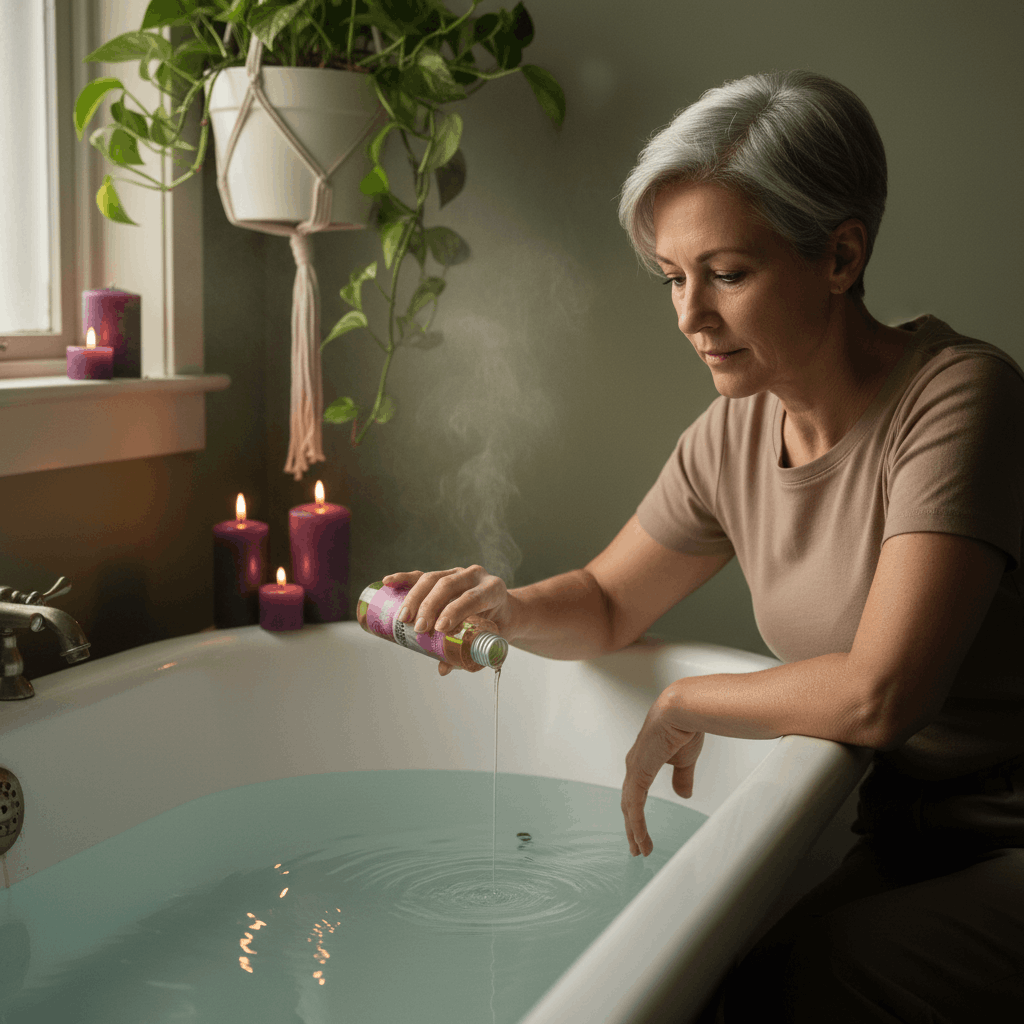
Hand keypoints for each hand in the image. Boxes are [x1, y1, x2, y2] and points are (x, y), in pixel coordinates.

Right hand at [381, 566, 511, 675]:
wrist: (504, 610)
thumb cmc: (498, 625)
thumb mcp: (490, 639)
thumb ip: (469, 652)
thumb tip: (443, 668)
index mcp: (492, 590)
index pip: (471, 597)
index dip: (454, 611)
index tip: (439, 628)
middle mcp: (476, 576)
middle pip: (447, 586)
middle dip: (429, 606)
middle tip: (418, 628)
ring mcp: (458, 572)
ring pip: (432, 578)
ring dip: (414, 597)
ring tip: (403, 618)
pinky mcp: (443, 573)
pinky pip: (421, 574)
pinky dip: (404, 578)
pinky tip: (388, 583)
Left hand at [621, 685, 703, 856]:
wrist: (685, 710)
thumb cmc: (684, 726)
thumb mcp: (684, 760)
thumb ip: (681, 777)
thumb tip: (683, 794)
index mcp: (644, 760)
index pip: (636, 793)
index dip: (637, 814)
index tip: (642, 833)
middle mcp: (635, 765)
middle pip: (628, 803)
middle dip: (631, 827)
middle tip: (636, 848)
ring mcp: (634, 768)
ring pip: (629, 807)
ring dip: (633, 830)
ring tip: (639, 849)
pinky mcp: (639, 772)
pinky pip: (634, 804)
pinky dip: (636, 824)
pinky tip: (640, 838)